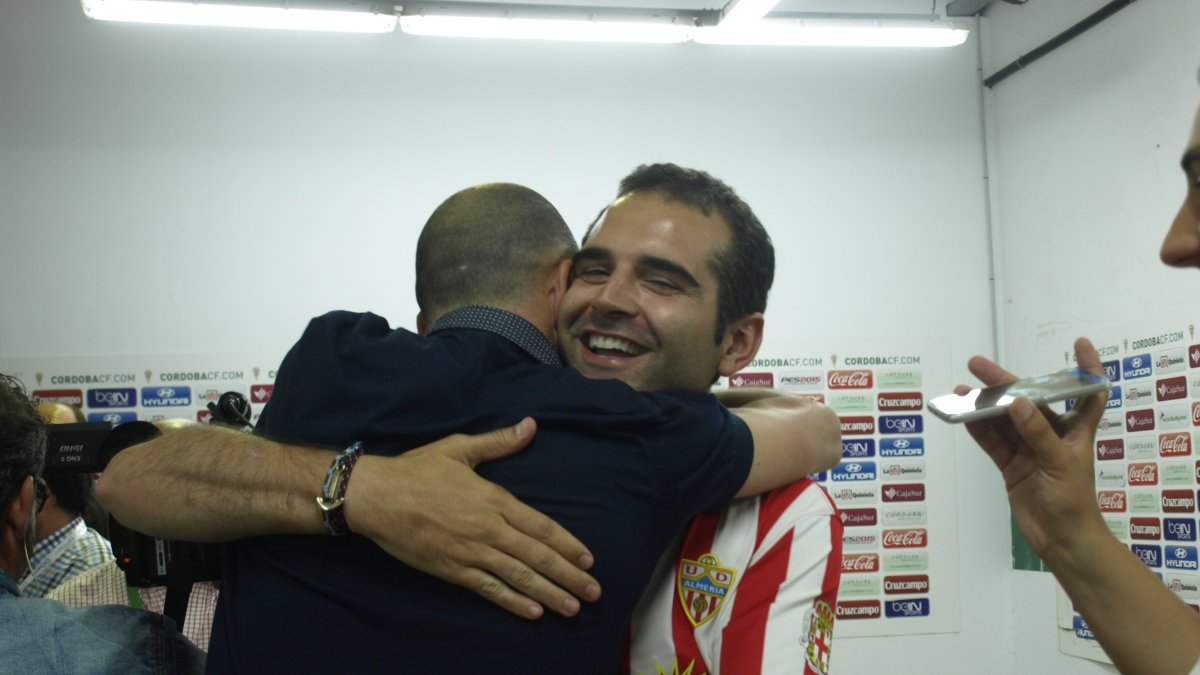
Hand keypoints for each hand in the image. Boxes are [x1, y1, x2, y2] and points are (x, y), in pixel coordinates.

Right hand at [344, 418, 600, 619]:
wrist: (376, 496)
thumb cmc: (417, 470)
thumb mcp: (460, 449)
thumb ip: (499, 442)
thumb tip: (531, 425)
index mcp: (493, 498)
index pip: (540, 526)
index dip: (567, 544)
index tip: (588, 559)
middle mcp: (488, 528)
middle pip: (537, 556)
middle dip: (568, 575)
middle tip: (593, 592)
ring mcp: (470, 551)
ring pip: (518, 576)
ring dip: (549, 592)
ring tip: (572, 608)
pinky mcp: (452, 569)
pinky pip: (488, 588)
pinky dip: (512, 601)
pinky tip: (533, 612)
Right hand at [960, 337, 1109, 559]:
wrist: (1061, 540)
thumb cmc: (1073, 500)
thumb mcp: (1060, 463)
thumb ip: (1036, 432)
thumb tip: (1015, 402)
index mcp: (1076, 431)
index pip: (1088, 393)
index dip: (1087, 367)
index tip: (1078, 344)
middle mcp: (1052, 435)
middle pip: (1028, 402)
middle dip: (1006, 383)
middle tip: (978, 365)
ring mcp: (1029, 450)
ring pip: (1003, 420)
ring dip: (984, 406)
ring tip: (961, 391)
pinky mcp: (1011, 466)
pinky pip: (992, 442)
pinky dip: (977, 429)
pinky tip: (962, 416)